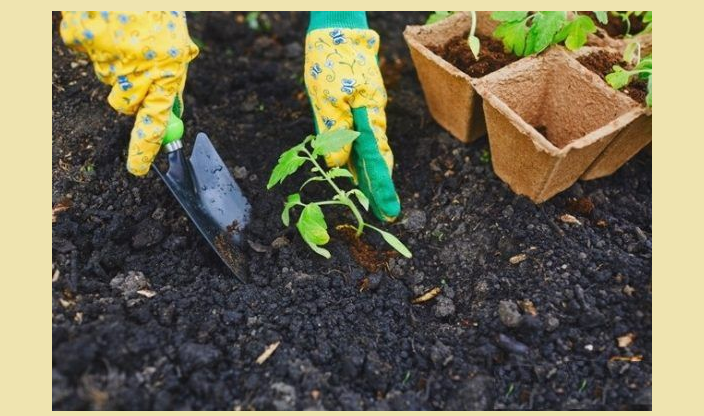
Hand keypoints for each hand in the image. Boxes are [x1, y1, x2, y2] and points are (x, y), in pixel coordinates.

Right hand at [60, 11, 198, 174]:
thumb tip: (173, 116)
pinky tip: (108, 26)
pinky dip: (96, 45)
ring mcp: (107, 56)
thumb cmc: (159, 14)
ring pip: (107, 80)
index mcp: (167, 70)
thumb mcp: (177, 46)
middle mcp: (137, 68)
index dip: (145, 149)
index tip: (137, 170)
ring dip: (115, 67)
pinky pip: (88, 55)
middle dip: (129, 96)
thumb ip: (173, 80)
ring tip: (125, 38)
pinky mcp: (82, 40)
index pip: (155, 123)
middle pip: (124, 105)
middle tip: (135, 72)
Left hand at [304, 12, 400, 221]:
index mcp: (368, 117)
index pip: (376, 159)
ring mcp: (367, 112)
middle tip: (383, 212)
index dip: (381, 187)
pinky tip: (353, 167)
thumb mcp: (327, 97)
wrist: (339, 32)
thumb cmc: (332, 62)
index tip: (389, 211)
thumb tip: (337, 165)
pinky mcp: (358, 107)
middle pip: (377, 158)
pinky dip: (359, 154)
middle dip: (378, 186)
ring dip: (367, 173)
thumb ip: (333, 131)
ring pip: (368, 148)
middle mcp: (371, 117)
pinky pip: (360, 136)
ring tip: (367, 198)